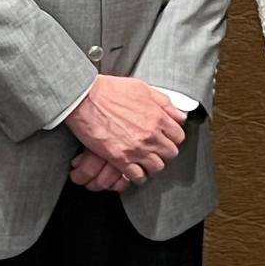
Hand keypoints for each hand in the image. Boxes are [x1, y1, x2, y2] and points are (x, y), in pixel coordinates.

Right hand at [64, 75, 186, 183]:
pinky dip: (138, 176)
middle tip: (157, 151)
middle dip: (165, 153)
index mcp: (157, 117)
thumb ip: (164, 103)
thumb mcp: (143, 89)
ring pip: (157, 167)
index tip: (167, 139)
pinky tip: (134, 171)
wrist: (85, 98)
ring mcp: (136, 148)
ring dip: (152, 165)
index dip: (173, 138)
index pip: (178, 136)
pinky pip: (137, 176)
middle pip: (170, 153)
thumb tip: (178, 114)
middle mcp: (150, 134)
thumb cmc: (110, 91)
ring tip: (146, 162)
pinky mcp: (120, 158)